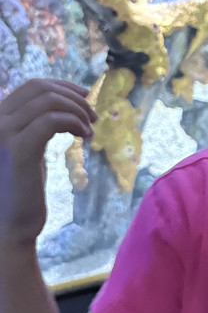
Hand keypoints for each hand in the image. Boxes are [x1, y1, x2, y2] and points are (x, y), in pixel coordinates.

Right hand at [0, 79, 96, 247]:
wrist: (9, 225)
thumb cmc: (21, 189)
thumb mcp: (28, 148)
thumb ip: (36, 125)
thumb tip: (63, 106)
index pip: (32, 86)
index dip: (63, 86)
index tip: (85, 95)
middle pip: (39, 88)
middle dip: (73, 96)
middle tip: (93, 114)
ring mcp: (3, 134)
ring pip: (48, 101)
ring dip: (77, 110)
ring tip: (90, 129)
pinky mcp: (18, 150)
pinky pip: (52, 121)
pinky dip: (74, 122)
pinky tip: (85, 136)